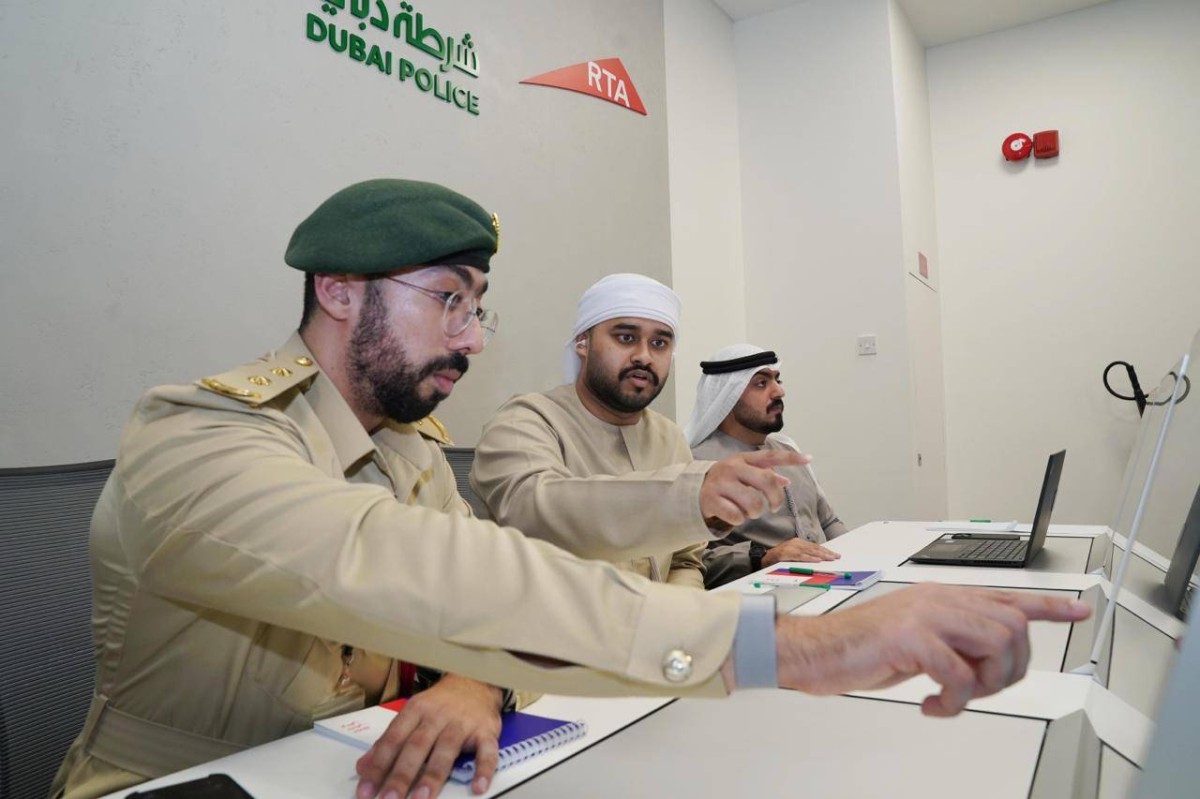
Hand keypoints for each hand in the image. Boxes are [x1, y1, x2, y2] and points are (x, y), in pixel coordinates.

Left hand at [355, 674, 502, 798]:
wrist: (476, 681)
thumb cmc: (440, 704)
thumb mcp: (411, 714)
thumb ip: (389, 741)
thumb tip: (363, 767)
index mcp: (415, 710)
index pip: (393, 740)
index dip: (378, 766)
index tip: (366, 791)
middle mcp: (437, 716)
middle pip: (416, 746)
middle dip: (402, 775)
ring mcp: (462, 723)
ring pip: (446, 750)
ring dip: (433, 776)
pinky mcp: (486, 731)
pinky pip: (486, 751)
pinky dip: (483, 769)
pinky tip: (477, 787)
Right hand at [700, 449, 809, 528]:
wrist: (690, 492)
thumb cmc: (724, 484)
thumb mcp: (742, 474)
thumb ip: (763, 475)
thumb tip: (786, 480)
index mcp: (742, 459)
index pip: (770, 456)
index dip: (790, 458)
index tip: (809, 459)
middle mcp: (733, 468)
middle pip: (767, 481)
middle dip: (775, 498)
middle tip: (774, 507)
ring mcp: (721, 483)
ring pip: (754, 503)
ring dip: (756, 513)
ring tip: (750, 513)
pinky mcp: (711, 500)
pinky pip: (737, 516)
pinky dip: (740, 520)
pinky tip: (735, 517)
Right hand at [762, 539, 839, 566]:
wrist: (764, 557)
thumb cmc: (779, 557)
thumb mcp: (793, 553)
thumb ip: (803, 554)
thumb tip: (817, 559)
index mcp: (798, 542)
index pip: (815, 546)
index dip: (825, 550)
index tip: (834, 554)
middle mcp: (796, 543)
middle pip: (814, 548)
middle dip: (826, 553)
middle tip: (836, 557)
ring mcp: (791, 548)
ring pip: (809, 551)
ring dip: (821, 555)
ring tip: (830, 558)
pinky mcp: (787, 553)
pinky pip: (800, 556)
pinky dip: (809, 558)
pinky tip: (816, 560)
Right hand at [772, 583, 1089, 715]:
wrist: (814, 650)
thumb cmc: (858, 647)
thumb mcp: (914, 640)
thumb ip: (951, 641)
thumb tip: (983, 665)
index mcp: (941, 596)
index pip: (1006, 596)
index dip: (1048, 606)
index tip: (1079, 611)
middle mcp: (938, 598)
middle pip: (1012, 628)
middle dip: (1009, 670)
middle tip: (978, 689)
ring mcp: (925, 614)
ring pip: (996, 646)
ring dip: (985, 684)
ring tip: (954, 696)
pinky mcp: (910, 637)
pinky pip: (960, 675)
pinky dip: (954, 702)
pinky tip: (932, 705)